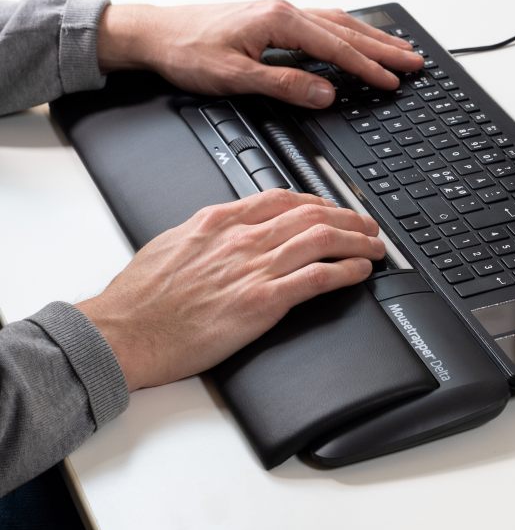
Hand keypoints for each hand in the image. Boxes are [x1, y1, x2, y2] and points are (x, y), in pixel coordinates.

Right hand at [76, 190, 385, 391]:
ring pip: (321, 240)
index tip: (334, 208)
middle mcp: (241, 239)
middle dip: (348, 218)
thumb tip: (230, 229)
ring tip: (375, 246)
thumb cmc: (142, 297)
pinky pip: (315, 278)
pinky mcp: (261, 302)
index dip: (318, 201)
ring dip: (357, 241)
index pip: (282, 198)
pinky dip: (345, 271)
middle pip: (311, 215)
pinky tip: (360, 271)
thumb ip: (209, 232)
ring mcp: (253, 269)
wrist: (124, 331)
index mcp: (220, 222)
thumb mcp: (173, 243)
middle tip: (367, 226)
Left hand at [96, 0, 423, 107]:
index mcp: (279, 21)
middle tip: (414, 61)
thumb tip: (325, 94)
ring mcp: (280, 14)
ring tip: (398, 50)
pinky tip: (357, 39)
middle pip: (346, 30)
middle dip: (383, 48)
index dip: (367, 67)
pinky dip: (348, 33)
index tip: (392, 81)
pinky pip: (323, 24)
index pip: (336, 47)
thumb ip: (284, 86)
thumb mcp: (235, 77)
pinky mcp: (273, 20)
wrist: (155, 33)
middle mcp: (284, 11)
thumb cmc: (187, 52)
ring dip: (371, 39)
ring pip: (338, 24)